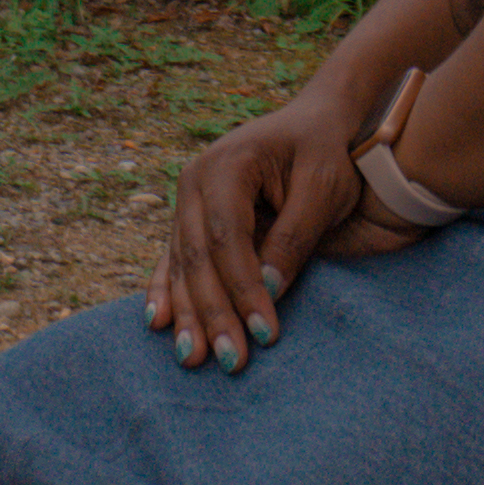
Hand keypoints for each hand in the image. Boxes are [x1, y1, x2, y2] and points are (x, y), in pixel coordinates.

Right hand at [146, 72, 366, 374]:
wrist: (316, 122)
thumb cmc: (324, 152)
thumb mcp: (322, 187)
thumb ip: (295, 236)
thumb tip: (269, 290)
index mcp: (227, 165)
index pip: (227, 237)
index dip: (243, 287)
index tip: (265, 333)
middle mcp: (195, 181)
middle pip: (198, 257)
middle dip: (213, 313)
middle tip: (232, 362)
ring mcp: (188, 199)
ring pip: (183, 264)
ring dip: (189, 314)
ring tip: (193, 359)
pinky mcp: (192, 217)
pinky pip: (174, 259)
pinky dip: (168, 291)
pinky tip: (159, 322)